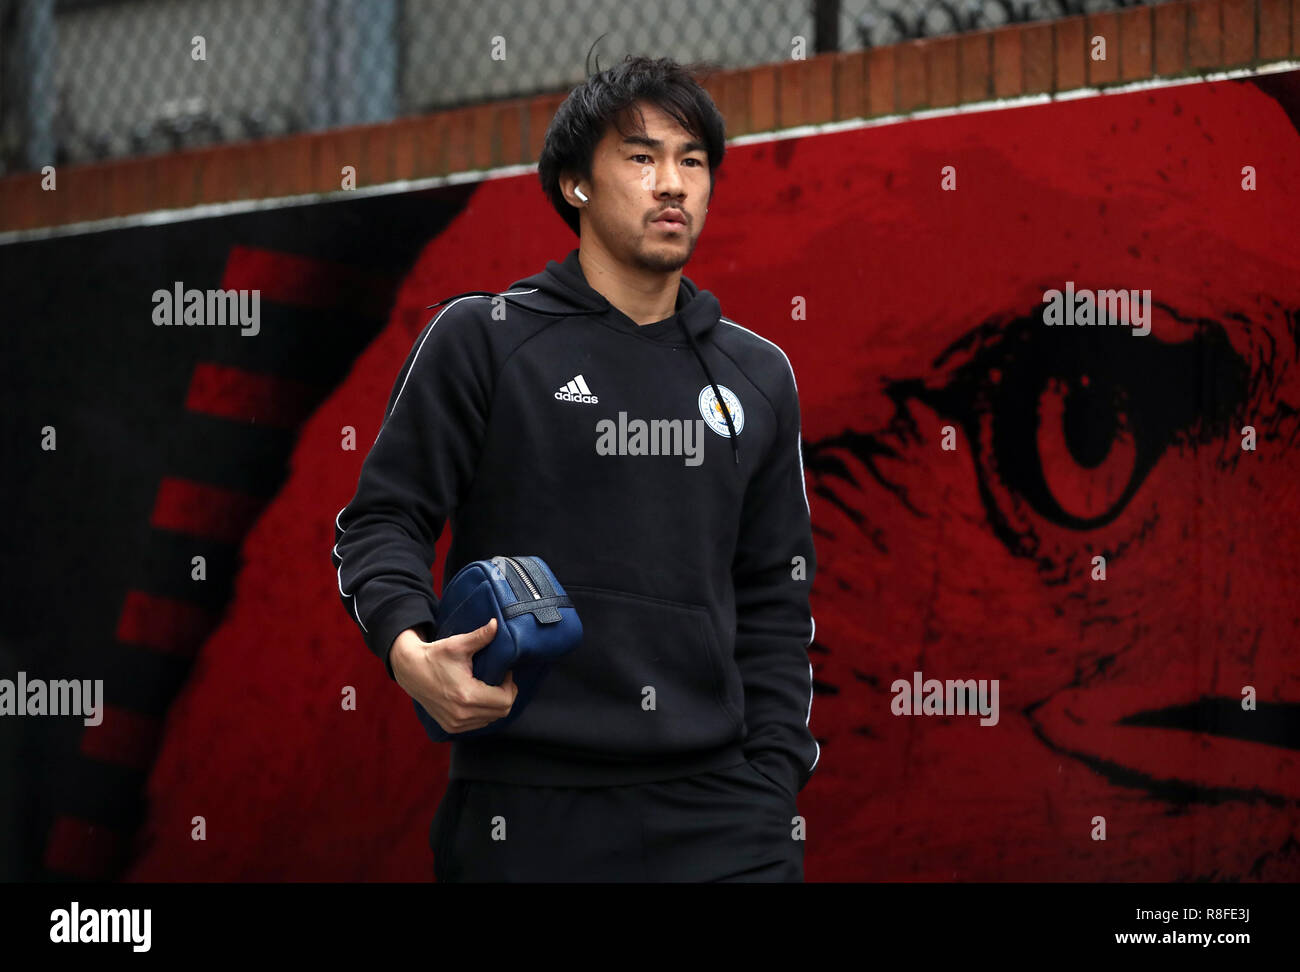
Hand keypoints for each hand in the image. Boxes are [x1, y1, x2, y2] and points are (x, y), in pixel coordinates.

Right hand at [390, 618, 517, 733]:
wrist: (410, 670)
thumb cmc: (434, 656)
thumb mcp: (457, 645)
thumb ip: (480, 636)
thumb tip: (496, 624)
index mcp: (467, 696)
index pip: (505, 700)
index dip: (510, 685)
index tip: (504, 673)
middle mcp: (462, 714)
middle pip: (501, 712)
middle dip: (506, 695)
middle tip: (500, 680)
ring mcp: (455, 724)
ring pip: (491, 720)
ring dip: (495, 705)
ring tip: (489, 687)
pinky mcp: (450, 727)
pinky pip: (478, 724)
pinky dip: (483, 713)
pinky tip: (479, 698)